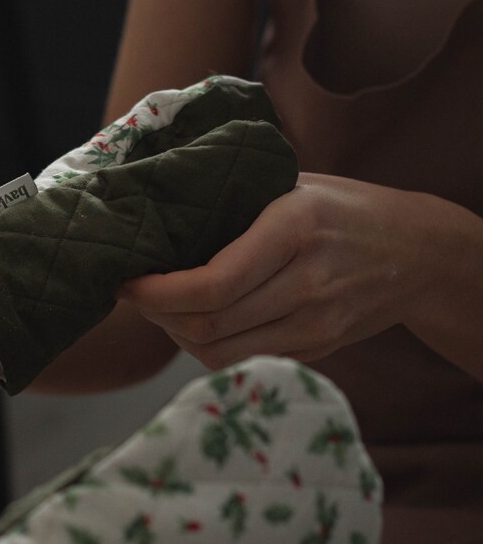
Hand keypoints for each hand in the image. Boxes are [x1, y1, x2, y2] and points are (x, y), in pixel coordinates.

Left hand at [118, 173, 425, 366]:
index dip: (156, 292)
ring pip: (219, 354)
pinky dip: (206, 346)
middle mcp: (307, 285)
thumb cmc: (344, 207)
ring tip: (158, 308)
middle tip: (133, 292)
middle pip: (207, 327)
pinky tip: (194, 321)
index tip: (126, 281)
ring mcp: (315, 325)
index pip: (211, 284)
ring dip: (175, 335)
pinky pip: (243, 360)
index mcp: (294, 230)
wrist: (418, 252)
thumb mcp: (293, 183)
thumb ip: (236, 202)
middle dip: (155, 314)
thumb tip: (157, 217)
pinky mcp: (316, 350)